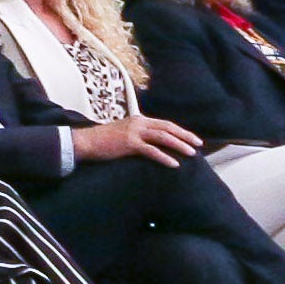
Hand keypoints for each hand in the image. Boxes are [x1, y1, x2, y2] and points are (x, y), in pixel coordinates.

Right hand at [79, 113, 200, 164]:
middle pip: (168, 128)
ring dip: (179, 145)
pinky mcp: (129, 144)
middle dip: (185, 136)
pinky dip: (164, 157)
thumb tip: (151, 144)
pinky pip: (151, 151)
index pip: (165, 124)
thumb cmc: (103, 141)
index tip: (192, 138)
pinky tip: (173, 164)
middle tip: (198, 144)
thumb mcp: (123, 133)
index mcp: (138, 119)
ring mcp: (134, 132)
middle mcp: (138, 123)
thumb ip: (138, 135)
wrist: (85, 142)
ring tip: (192, 153)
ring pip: (163, 137)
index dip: (180, 131)